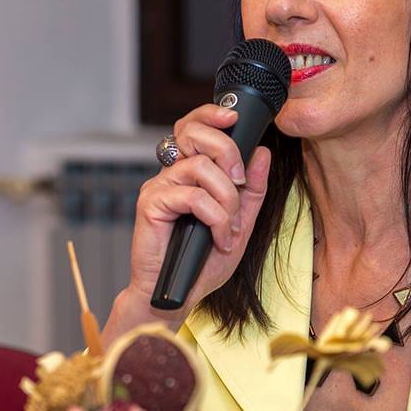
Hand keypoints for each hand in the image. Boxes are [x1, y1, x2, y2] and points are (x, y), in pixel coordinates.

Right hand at [104, 104, 271, 341]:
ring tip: (230, 228)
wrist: (176, 295)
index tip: (234, 117)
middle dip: (227, 151)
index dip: (210, 114)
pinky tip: (219, 238)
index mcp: (188, 173)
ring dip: (226, 199)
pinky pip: (192, 196)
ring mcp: (158, 187)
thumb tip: (261, 153)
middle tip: (239, 182)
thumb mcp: (239, 225)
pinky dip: (215, 218)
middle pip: (194, 134)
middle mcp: (170, 175)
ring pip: (199, 167)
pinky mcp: (150, 204)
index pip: (193, 127)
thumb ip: (251, 191)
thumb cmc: (201, 263)